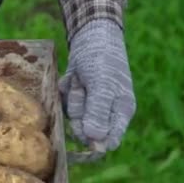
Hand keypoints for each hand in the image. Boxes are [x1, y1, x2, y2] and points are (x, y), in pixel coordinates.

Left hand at [59, 19, 135, 150]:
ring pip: (72, 116)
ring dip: (72, 97)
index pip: (110, 141)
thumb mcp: (102, 85)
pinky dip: (65, 90)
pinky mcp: (74, 99)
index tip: (82, 141)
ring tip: (79, 80)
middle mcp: (106, 114)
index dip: (96, 145)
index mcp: (121, 112)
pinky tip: (72, 78)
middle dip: (79, 112)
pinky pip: (63, 104)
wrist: (90, 37)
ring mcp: (88, 107)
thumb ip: (98, 111)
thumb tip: (95, 139)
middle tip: (83, 90)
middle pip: (85, 131)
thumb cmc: (103, 60)